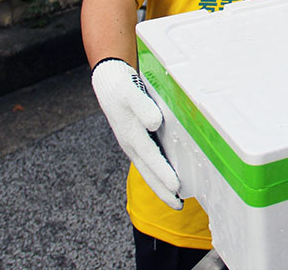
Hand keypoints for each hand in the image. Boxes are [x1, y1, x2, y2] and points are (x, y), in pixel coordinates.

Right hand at [92, 58, 182, 208]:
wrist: (109, 82)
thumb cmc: (121, 88)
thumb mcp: (130, 93)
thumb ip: (142, 107)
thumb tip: (154, 123)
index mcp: (131, 136)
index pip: (151, 158)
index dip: (163, 173)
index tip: (176, 187)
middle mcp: (132, 144)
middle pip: (148, 172)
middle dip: (163, 190)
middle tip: (178, 206)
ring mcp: (133, 144)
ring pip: (148, 169)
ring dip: (160, 184)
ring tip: (175, 198)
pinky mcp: (136, 140)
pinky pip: (148, 160)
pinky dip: (158, 171)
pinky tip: (168, 175)